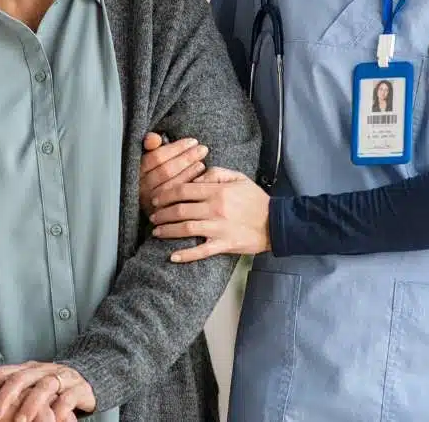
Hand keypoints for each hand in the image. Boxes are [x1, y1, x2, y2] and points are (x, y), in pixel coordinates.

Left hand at [0, 362, 94, 421]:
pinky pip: (68, 398)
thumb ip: (13, 393)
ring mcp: (63, 378)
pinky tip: (52, 420)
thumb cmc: (52, 388)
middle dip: (5, 397)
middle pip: (21, 378)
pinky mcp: (80, 389)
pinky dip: (59, 409)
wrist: (88, 378)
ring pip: (45, 387)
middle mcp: (44, 370)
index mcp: (28, 368)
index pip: (3, 372)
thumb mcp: (31, 386)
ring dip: (30, 405)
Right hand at [139, 133, 208, 215]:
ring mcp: (149, 202)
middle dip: (187, 158)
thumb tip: (153, 138)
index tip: (192, 141)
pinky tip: (200, 177)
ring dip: (189, 171)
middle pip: (165, 170)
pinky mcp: (160, 213)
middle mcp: (140, 187)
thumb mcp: (152, 157)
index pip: (156, 157)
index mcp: (137, 171)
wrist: (157, 206)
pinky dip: (190, 186)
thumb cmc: (156, 173)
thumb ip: (151, 145)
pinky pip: (177, 199)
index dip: (176, 148)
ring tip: (202, 162)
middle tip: (203, 149)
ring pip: (172, 185)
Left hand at [148, 167, 270, 261]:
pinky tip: (172, 256)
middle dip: (161, 213)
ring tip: (156, 232)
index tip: (156, 198)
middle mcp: (215, 209)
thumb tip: (197, 175)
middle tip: (152, 216)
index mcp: (217, 191)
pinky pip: (201, 251)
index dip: (166, 194)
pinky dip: (185, 255)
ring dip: (167, 230)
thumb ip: (217, 173)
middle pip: (180, 210)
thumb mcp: (239, 178)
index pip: (184, 190)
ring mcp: (218, 228)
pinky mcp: (224, 245)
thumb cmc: (256, 199)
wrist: (276, 223)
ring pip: (185, 229)